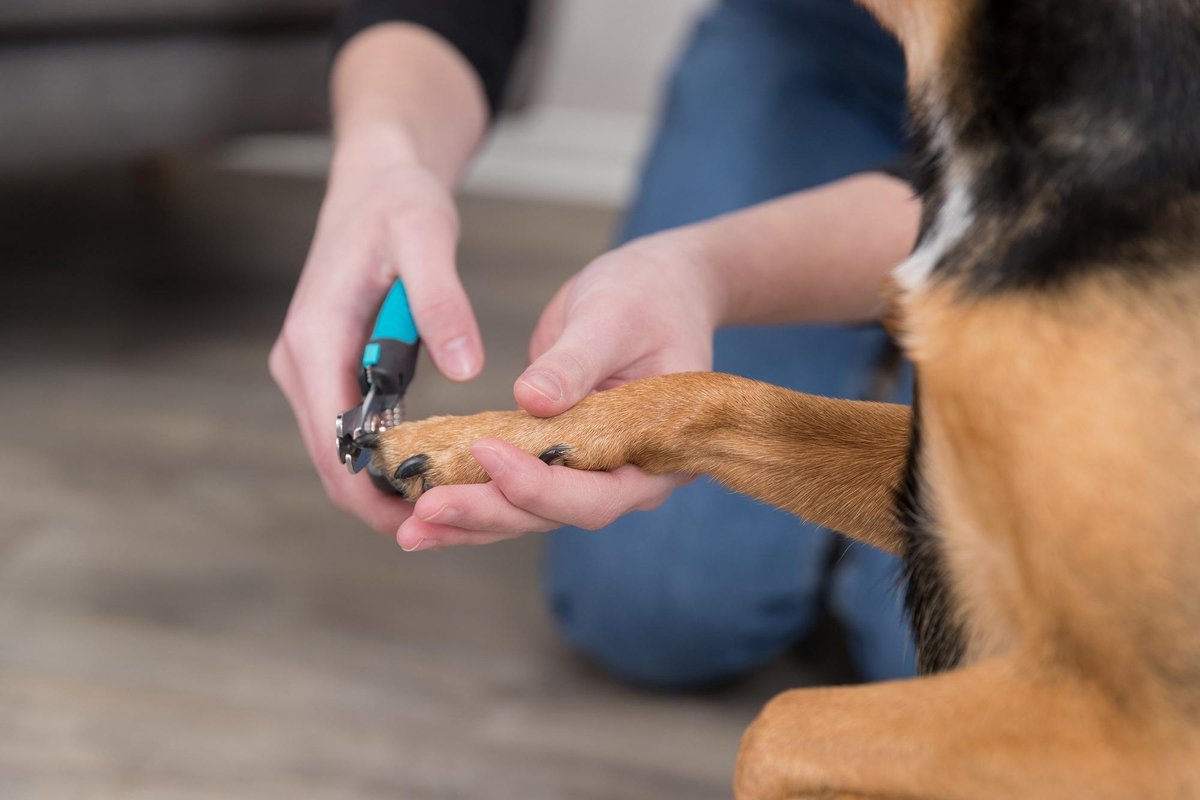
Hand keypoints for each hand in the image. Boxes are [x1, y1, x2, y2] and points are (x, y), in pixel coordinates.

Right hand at [270, 142, 483, 533]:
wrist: (376, 176)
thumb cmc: (399, 201)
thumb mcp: (426, 236)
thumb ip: (443, 302)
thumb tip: (467, 371)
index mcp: (314, 339)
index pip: (334, 443)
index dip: (374, 492)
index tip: (429, 519)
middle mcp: (300, 362)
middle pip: (331, 461)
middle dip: (381, 501)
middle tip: (452, 524)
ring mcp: (311, 368)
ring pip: (339, 452)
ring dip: (383, 484)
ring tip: (451, 503)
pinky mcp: (330, 367)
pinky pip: (352, 428)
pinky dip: (385, 456)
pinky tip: (434, 465)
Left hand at [394, 235, 724, 549]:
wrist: (655, 288)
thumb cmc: (648, 297)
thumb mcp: (612, 319)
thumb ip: (575, 362)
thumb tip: (533, 400)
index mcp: (657, 451)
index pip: (600, 493)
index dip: (542, 485)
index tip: (487, 453)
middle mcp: (624, 475)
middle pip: (555, 513)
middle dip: (489, 512)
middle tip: (426, 509)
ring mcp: (588, 471)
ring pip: (525, 512)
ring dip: (468, 520)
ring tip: (411, 528)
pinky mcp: (554, 458)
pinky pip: (510, 488)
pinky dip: (468, 497)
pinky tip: (421, 509)